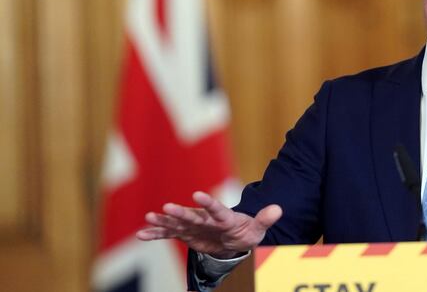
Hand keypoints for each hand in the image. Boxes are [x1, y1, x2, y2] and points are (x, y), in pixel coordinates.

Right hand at [136, 191, 281, 257]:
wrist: (235, 237)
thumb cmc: (247, 231)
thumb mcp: (258, 228)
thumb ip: (265, 219)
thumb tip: (279, 209)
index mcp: (224, 217)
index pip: (217, 209)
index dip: (208, 202)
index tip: (198, 194)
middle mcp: (206, 219)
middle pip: (192, 215)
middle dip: (179, 212)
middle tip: (166, 207)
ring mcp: (195, 225)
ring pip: (177, 223)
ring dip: (164, 221)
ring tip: (150, 218)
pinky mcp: (186, 234)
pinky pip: (170, 234)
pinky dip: (157, 234)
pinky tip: (142, 234)